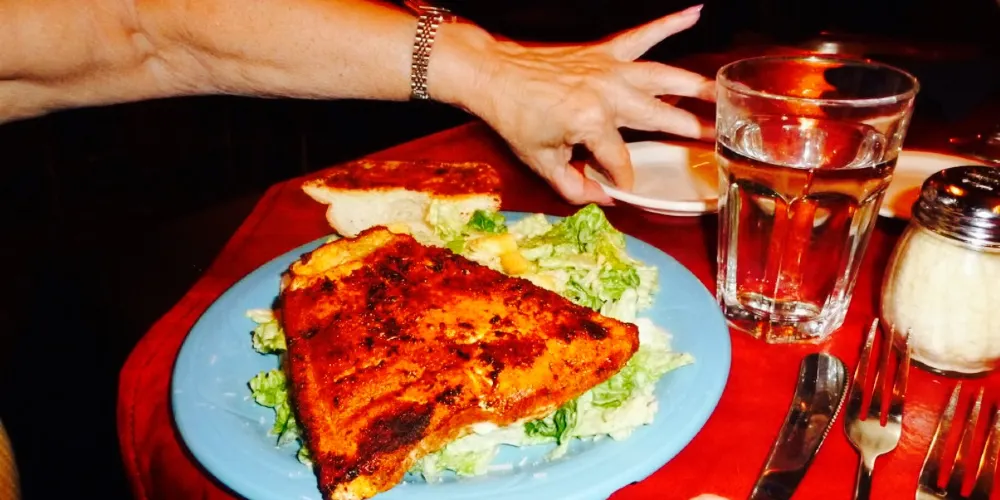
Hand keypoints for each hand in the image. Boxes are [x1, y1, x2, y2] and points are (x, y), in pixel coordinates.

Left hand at [456, 5, 715, 203]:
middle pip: (660, 117)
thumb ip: (574, 186)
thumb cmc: (516, 119)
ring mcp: (610, 69)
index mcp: (592, 124)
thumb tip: (604, 197)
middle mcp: (609, 94)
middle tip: (719, 139)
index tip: (626, 188)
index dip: (625, 179)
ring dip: (696, 85)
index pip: (623, 162)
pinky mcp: (605, 51)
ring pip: (664, 76)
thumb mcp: (541, 163)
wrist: (495, 75)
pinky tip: (695, 12)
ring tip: (723, 93)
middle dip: (690, 131)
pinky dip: (670, 22)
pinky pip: (644, 35)